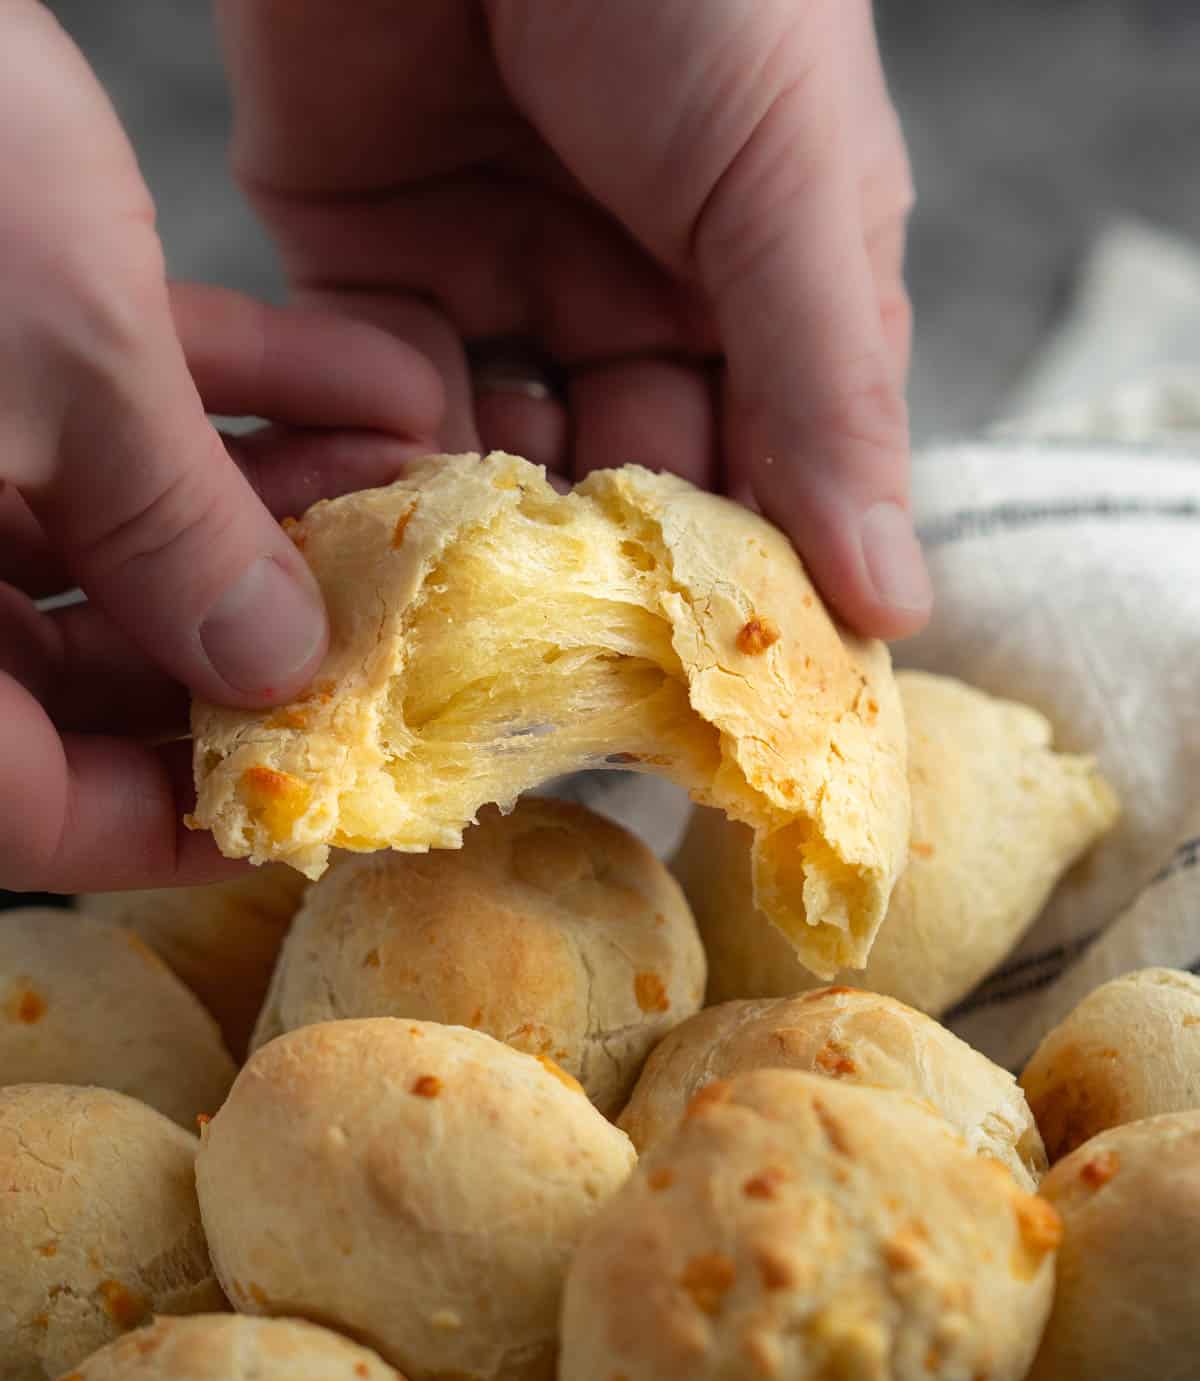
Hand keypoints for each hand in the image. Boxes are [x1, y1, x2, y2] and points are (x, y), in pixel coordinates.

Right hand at [0, 2, 440, 890]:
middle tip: (396, 629)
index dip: (173, 824)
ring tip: (415, 494)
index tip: (312, 796)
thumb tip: (276, 667)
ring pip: (115, 539)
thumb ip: (176, 538)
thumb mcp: (58, 374)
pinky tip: (376, 385)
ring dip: (273, 513)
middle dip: (256, 642)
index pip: (31, 806)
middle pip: (85, 678)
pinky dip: (237, 397)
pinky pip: (111, 408)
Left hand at [218, 0, 930, 636]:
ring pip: (498, 460)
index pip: (769, 472)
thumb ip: (829, 397)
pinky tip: (393, 531)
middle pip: (626, 484)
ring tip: (479, 628)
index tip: (739, 703)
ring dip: (487, 540)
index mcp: (764, 283)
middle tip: (588, 689)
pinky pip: (383, 398)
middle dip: (606, 579)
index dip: (754, 583)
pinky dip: (385, 464)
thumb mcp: (792, 190)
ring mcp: (501, 278)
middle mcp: (636, 296)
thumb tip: (892, 595)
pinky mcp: (370, 256)